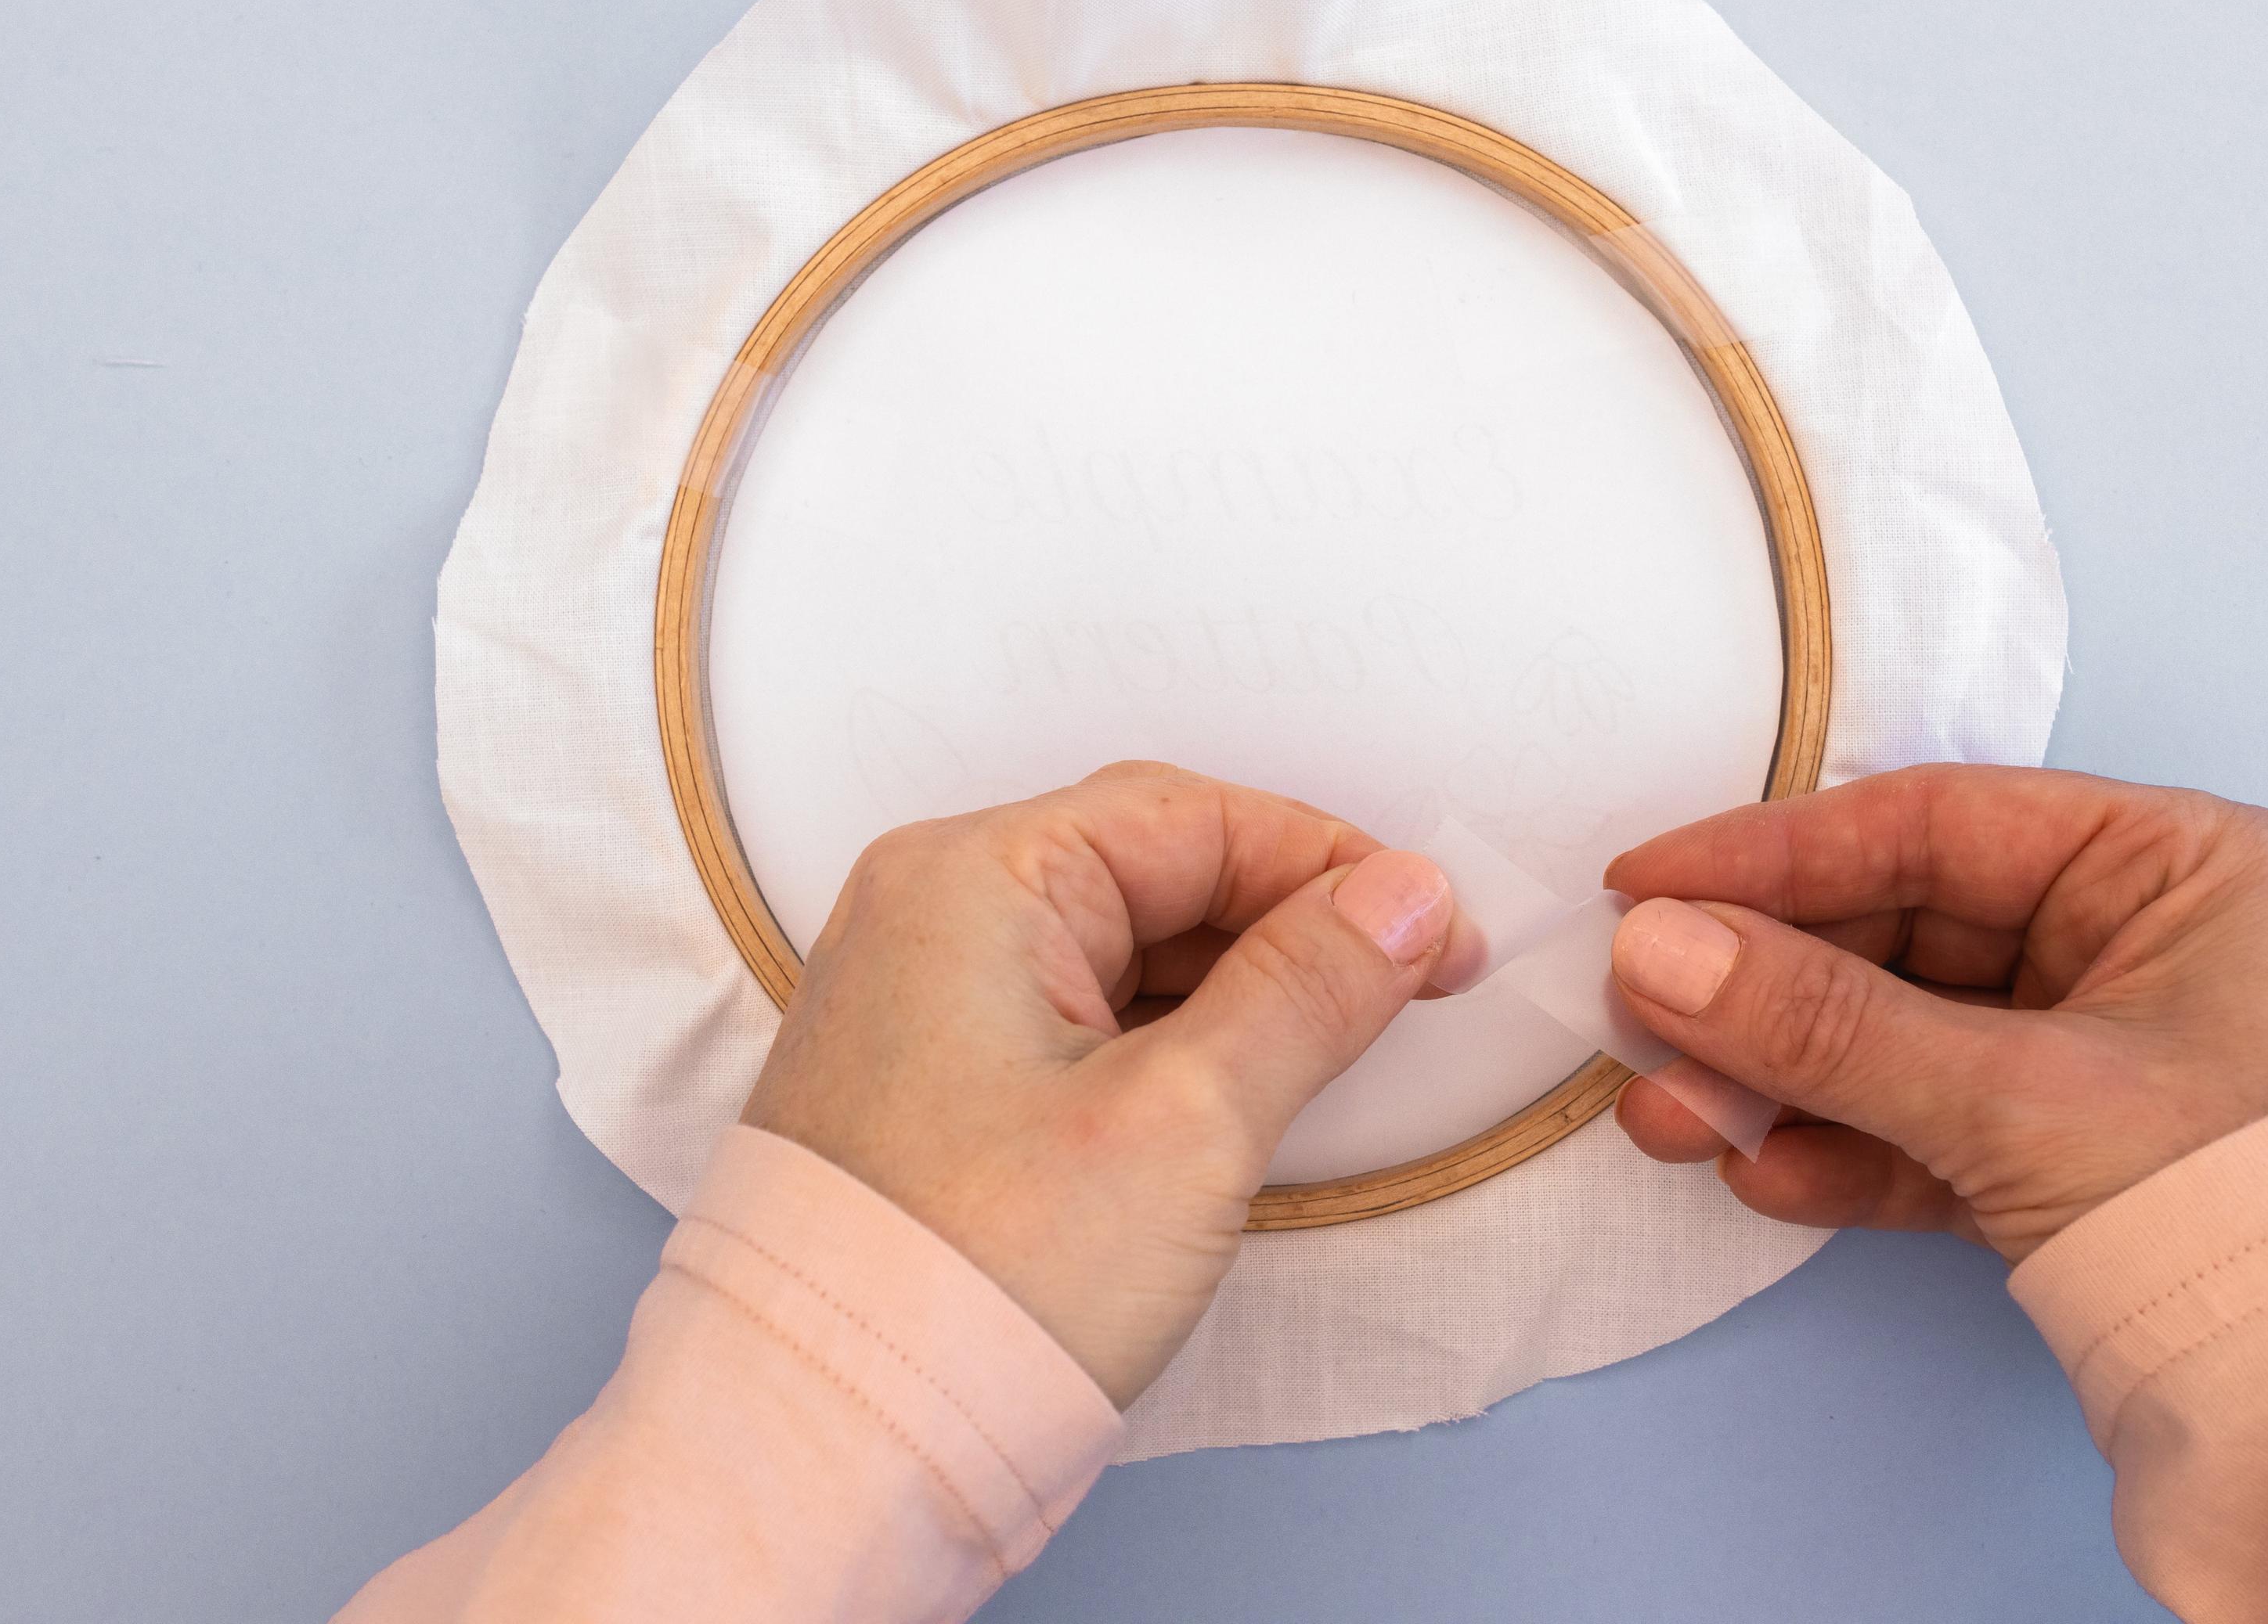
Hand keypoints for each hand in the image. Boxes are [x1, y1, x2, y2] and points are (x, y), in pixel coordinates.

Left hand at [741, 762, 1484, 1404]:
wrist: (831, 1449)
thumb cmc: (967, 1291)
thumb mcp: (1187, 1122)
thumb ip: (1309, 989)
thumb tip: (1403, 898)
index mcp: (970, 880)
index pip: (1192, 816)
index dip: (1333, 867)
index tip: (1437, 934)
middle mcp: (928, 915)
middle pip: (1154, 867)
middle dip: (1291, 922)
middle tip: (1406, 984)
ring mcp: (921, 1001)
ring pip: (1120, 947)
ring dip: (1235, 987)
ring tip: (1335, 1049)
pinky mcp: (932, 1085)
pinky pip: (1076, 1016)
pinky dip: (1169, 1040)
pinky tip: (1238, 1090)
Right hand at [1604, 763, 2267, 1261]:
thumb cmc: (2261, 1205)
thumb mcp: (2020, 1095)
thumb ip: (1824, 1022)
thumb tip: (1660, 950)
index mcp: (2174, 869)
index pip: (1930, 826)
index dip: (1772, 854)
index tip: (1647, 885)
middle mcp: (2143, 945)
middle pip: (1899, 936)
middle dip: (1761, 995)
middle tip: (1644, 1025)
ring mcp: (2106, 1057)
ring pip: (1900, 1041)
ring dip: (1781, 1084)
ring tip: (1675, 1122)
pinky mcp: (2077, 1160)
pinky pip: (1932, 1131)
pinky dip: (1845, 1154)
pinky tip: (1766, 1174)